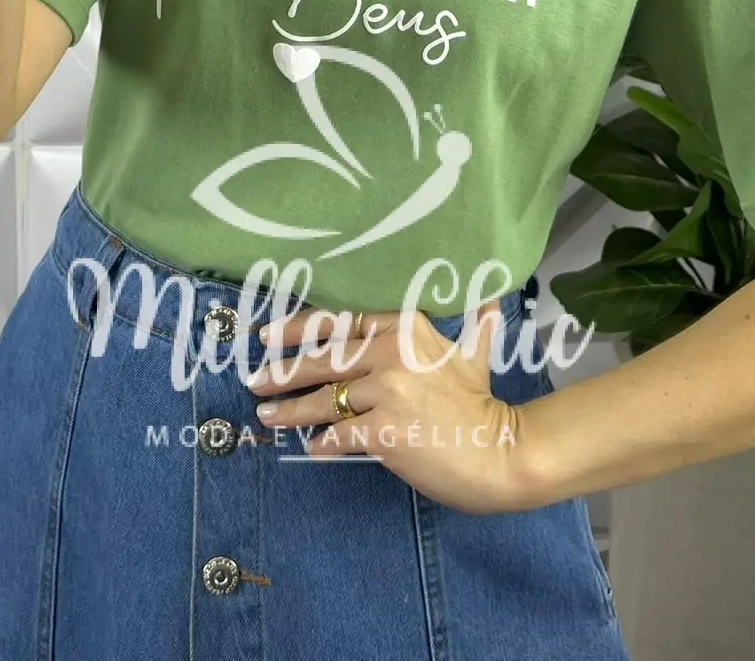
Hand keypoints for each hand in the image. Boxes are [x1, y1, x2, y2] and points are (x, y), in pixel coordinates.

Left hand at [247, 306, 529, 514]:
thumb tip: (491, 301)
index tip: (269, 335)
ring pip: (325, 399)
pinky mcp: (383, 431)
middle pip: (324, 359)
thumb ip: (475, 325)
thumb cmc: (481, 405)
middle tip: (254, 380)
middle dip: (283, 371)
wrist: (500, 454)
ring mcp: (387, 392)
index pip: (340, 322)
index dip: (299, 328)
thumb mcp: (474, 356)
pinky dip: (323, 442)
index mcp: (406, 328)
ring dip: (291, 409)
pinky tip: (311, 447)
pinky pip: (340, 435)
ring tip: (266, 414)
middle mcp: (392, 353)